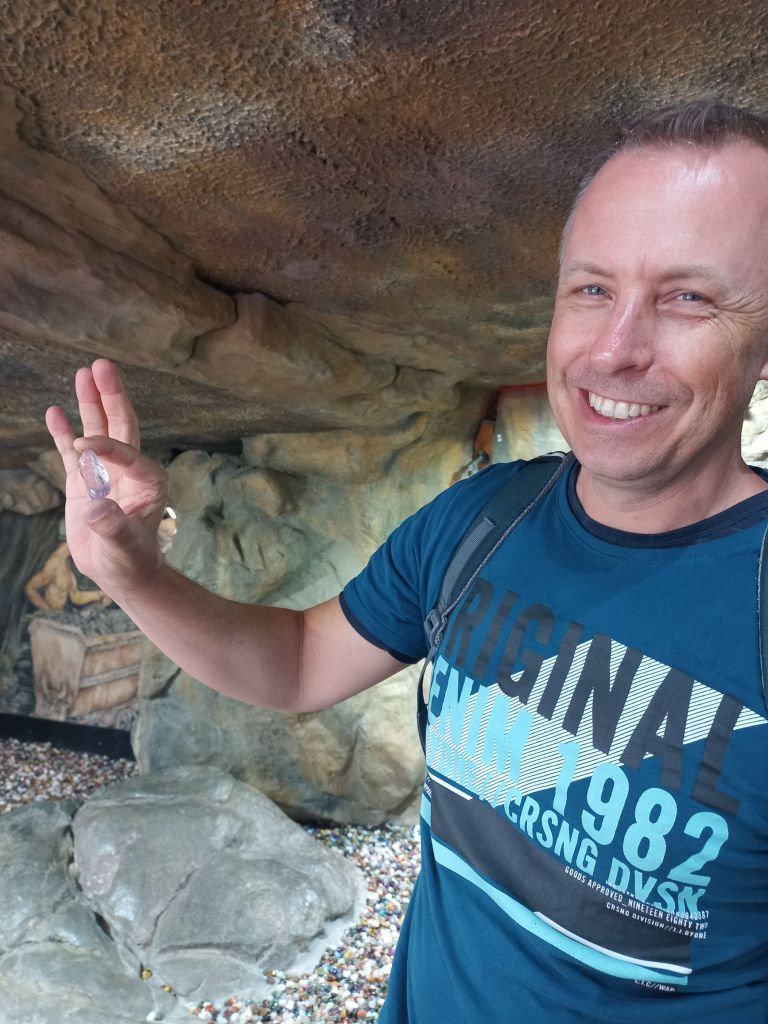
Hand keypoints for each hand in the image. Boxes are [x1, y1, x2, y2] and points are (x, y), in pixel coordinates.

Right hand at [45, 359, 168, 600]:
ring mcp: (107, 472)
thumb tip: (97, 508)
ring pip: (99, 430)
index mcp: (148, 480)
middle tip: (100, 365)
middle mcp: (130, 469)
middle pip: (120, 424)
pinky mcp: (86, 481)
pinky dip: (64, 431)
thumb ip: (113, 528)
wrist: (121, 572)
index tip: (80, 445)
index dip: (104, 445)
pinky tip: (54, 411)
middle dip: (111, 395)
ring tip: (84, 372)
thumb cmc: (130, 561)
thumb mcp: (124, 548)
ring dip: (91, 402)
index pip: (126, 452)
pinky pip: (73, 450)